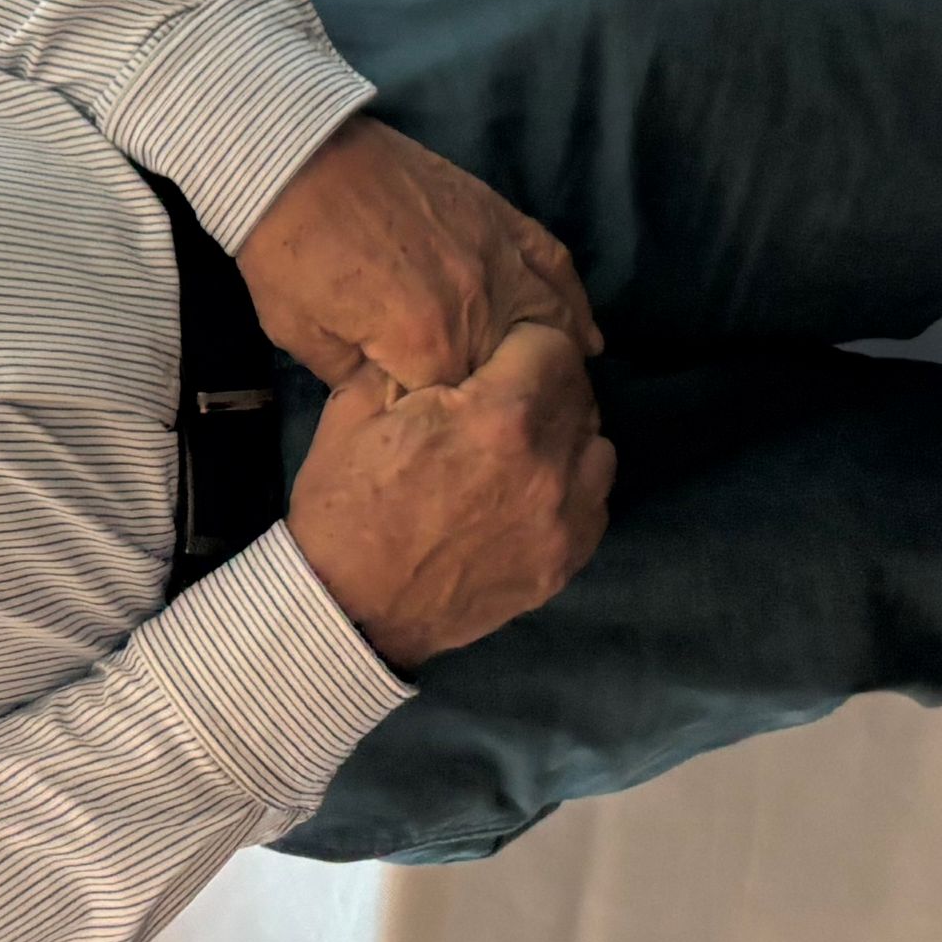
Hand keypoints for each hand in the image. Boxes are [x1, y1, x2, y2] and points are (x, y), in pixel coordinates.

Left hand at [233, 117, 599, 396]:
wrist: (290, 160)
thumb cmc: (286, 253)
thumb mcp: (303, 338)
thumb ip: (356, 384)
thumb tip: (393, 406)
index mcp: (428, 343)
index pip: (465, 409)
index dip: (460, 430)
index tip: (457, 444)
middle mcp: (479, 302)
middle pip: (523, 370)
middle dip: (521, 403)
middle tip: (519, 431)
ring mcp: (496, 254)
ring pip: (555, 319)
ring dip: (562, 359)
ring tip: (567, 393)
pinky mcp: (498, 216)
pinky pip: (553, 263)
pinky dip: (574, 299)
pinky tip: (587, 335)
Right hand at [284, 328, 615, 668]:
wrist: (350, 610)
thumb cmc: (345, 504)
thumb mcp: (356, 407)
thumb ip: (415, 357)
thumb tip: (454, 332)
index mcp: (498, 415)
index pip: (552, 341)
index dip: (518, 341)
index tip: (492, 356)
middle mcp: (548, 464)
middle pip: (579, 391)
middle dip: (542, 382)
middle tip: (499, 396)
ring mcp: (564, 520)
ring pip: (596, 446)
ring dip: (564, 435)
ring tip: (518, 445)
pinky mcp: (566, 562)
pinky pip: (594, 502)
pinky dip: (570, 487)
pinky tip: (528, 490)